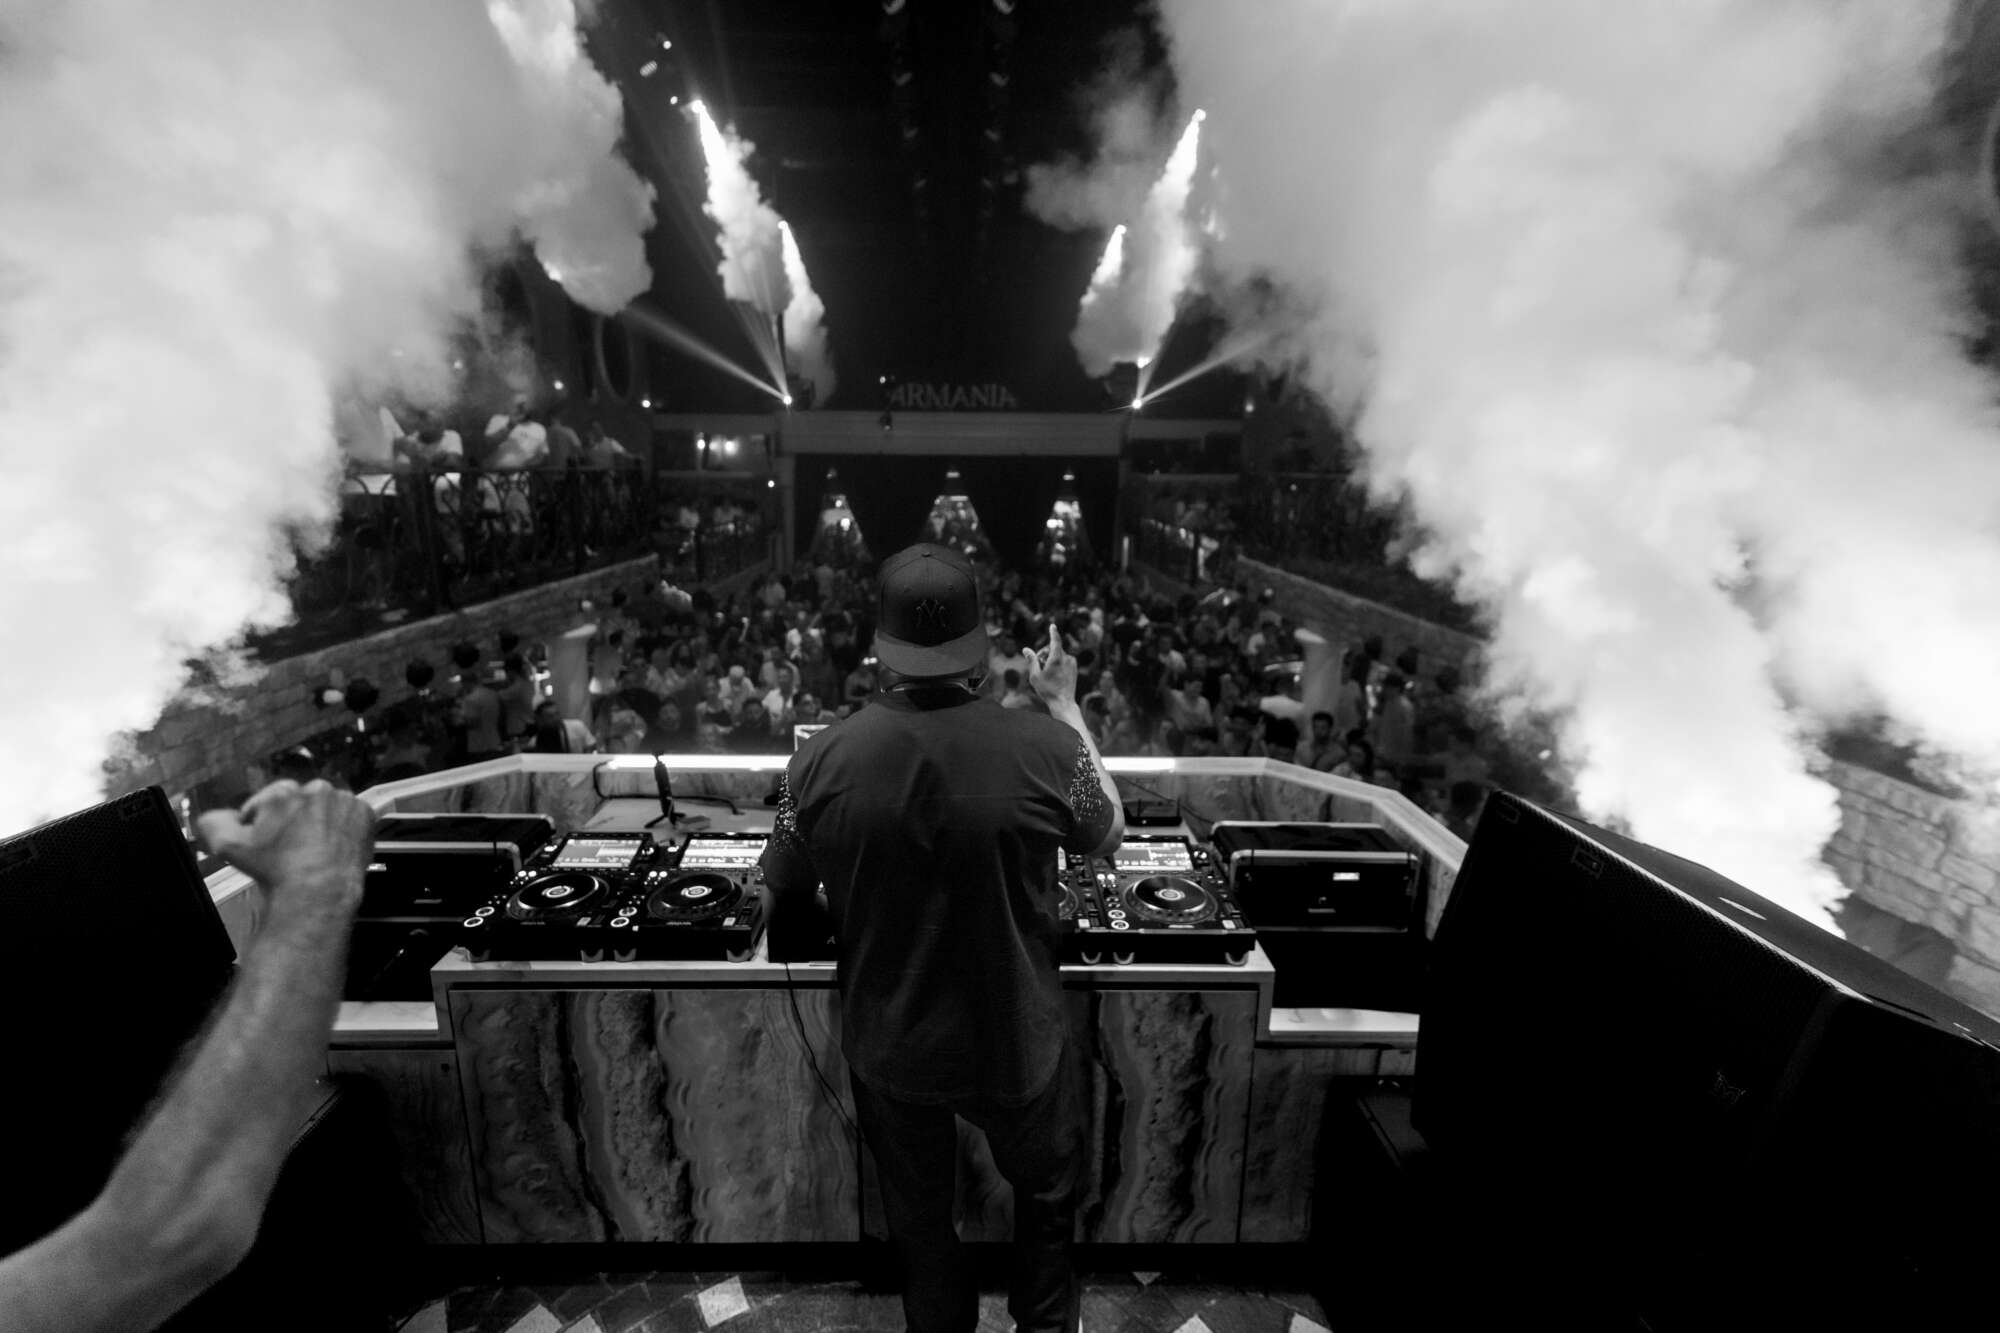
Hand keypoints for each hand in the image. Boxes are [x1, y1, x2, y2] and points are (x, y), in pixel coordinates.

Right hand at [197, 780, 374, 909]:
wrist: (320, 889)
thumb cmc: (278, 871)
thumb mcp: (230, 848)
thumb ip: (215, 823)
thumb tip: (214, 816)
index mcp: (282, 793)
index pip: (269, 799)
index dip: (266, 820)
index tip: (269, 838)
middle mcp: (314, 790)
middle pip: (300, 801)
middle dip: (295, 818)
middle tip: (293, 845)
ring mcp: (343, 800)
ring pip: (327, 806)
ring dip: (322, 820)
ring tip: (315, 847)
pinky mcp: (364, 813)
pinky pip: (351, 815)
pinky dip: (345, 827)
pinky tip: (334, 846)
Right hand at [1028, 623, 1076, 710]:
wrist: (1063, 702)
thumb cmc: (1047, 690)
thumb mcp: (1035, 675)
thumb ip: (1031, 660)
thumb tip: (1026, 649)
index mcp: (1057, 659)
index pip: (1055, 641)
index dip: (1053, 632)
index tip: (1052, 626)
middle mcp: (1067, 658)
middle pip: (1053, 649)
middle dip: (1045, 654)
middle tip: (1039, 666)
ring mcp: (1072, 663)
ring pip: (1058, 655)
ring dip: (1051, 659)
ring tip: (1047, 673)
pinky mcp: (1074, 668)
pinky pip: (1064, 660)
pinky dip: (1058, 663)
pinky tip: (1054, 675)